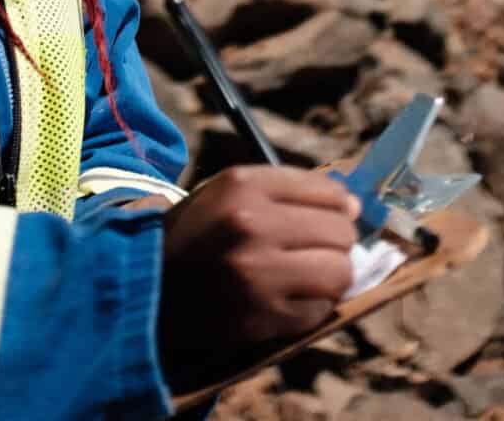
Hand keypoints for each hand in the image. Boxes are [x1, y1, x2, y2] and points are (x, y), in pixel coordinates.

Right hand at [156, 166, 358, 392]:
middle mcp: (251, 225)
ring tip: (311, 275)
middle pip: (339, 231)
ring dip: (332, 276)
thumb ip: (287, 190)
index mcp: (243, 187)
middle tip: (321, 248)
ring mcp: (258, 274)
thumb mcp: (229, 193)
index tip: (338, 214)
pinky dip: (314, 307)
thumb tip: (353, 205)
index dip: (340, 205)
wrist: (150, 287)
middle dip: (338, 241)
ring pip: (339, 272)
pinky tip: (291, 299)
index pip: (327, 191)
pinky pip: (320, 310)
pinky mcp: (262, 317)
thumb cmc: (198, 234)